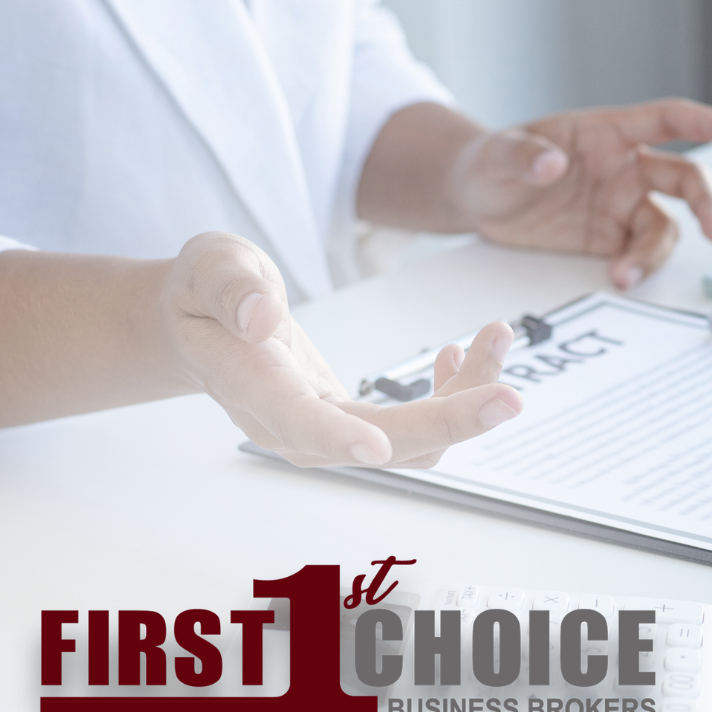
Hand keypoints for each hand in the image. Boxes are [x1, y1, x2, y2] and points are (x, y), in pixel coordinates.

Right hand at [161, 233, 523, 467]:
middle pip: (382, 444)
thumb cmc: (205, 295)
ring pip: (412, 440)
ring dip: (466, 397)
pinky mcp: (353, 424)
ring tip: (496, 335)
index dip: (338, 436)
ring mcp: (328, 433)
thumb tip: (259, 316)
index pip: (297, 419)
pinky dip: (451, 393)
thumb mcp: (209, 265)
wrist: (201, 328)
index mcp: (254, 385)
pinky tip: (459, 352)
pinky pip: (414, 426)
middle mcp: (294, 426)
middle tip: (510, 396)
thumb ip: (230, 286)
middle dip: (450, 423)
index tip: (379, 446)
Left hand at [451, 99, 711, 288]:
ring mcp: (620, 204)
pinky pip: (639, 253)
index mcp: (607, 133)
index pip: (666, 120)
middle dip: (707, 202)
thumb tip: (552, 163)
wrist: (475, 198)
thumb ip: (523, 155)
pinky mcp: (610, 238)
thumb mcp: (496, 154)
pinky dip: (637, 268)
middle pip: (685, 178)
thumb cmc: (489, 162)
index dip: (704, 121)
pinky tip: (618, 278)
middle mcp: (625, 167)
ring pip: (665, 226)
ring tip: (625, 274)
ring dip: (655, 252)